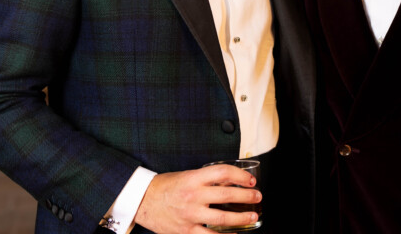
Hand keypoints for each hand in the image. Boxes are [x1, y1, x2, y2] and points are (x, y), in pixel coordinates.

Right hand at [134, 164, 260, 233]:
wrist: (142, 201)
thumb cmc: (165, 186)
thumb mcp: (186, 176)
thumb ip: (206, 179)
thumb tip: (230, 181)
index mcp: (193, 178)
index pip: (223, 173)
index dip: (241, 176)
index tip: (250, 180)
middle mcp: (193, 196)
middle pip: (227, 195)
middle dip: (247, 196)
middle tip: (257, 196)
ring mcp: (190, 215)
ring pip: (223, 219)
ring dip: (242, 218)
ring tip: (252, 215)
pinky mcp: (185, 231)